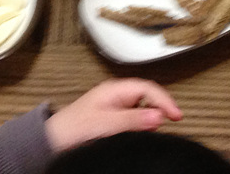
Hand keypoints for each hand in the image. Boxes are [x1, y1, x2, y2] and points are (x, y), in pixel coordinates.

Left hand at [45, 78, 182, 152]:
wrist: (53, 142)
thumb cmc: (74, 128)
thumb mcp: (105, 124)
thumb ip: (132, 120)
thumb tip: (159, 116)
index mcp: (115, 90)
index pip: (147, 88)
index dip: (164, 100)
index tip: (176, 115)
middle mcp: (117, 95)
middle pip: (147, 96)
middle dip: (162, 106)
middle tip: (175, 120)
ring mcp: (115, 107)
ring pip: (142, 107)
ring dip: (153, 115)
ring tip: (162, 127)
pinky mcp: (113, 119)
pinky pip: (135, 118)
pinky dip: (144, 124)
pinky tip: (146, 133)